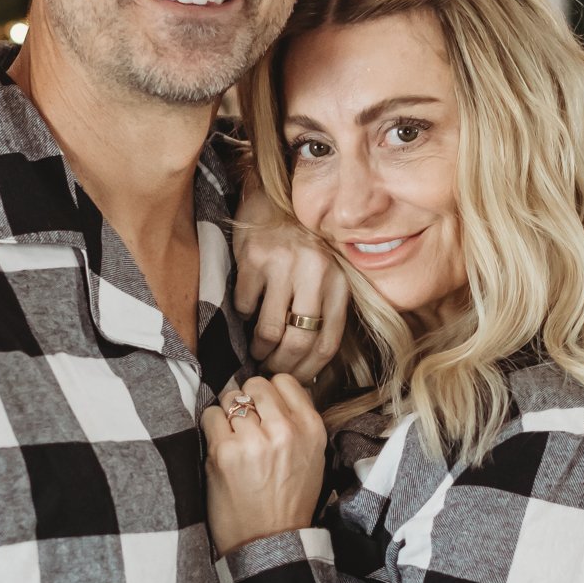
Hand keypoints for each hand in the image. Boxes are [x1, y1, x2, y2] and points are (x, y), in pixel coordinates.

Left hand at [201, 374, 327, 554]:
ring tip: (234, 439)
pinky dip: (212, 427)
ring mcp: (253, 440)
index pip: (284, 381)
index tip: (264, 407)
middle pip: (255, 385)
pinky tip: (220, 447)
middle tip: (245, 422)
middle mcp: (284, 430)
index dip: (270, 392)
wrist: (270, 540)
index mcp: (310, 428)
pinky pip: (210, 417)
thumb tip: (274, 392)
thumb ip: (297, 421)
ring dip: (228, 415)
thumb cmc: (289, 500)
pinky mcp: (224, 452)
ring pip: (230, 399)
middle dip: (247, 399)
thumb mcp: (312, 456)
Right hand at [233, 180, 349, 381]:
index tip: (294, 382)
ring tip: (257, 350)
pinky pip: (245, 305)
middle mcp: (316, 273)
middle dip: (281, 365)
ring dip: (259, 349)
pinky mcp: (254, 257)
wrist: (276, 200)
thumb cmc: (303, 246)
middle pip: (299, 342)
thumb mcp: (327, 275)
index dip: (308, 372)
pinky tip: (249, 307)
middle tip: (269, 371)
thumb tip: (310, 366)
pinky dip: (244, 314)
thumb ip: (325, 311)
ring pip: (269, 331)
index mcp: (339, 283)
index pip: (327, 343)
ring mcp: (284, 264)